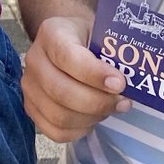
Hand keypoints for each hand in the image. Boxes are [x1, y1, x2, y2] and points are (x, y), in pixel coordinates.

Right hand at [21, 15, 130, 141]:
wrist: (67, 41)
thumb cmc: (88, 37)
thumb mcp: (100, 32)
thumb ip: (112, 52)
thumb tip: (134, 79)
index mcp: (51, 33)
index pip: (68, 56)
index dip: (94, 74)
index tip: (120, 83)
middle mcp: (34, 59)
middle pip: (61, 91)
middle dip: (97, 102)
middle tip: (123, 102)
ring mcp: (29, 86)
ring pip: (58, 115)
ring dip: (91, 117)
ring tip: (111, 109)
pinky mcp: (31, 108)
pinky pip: (55, 131)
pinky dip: (79, 130)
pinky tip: (94, 119)